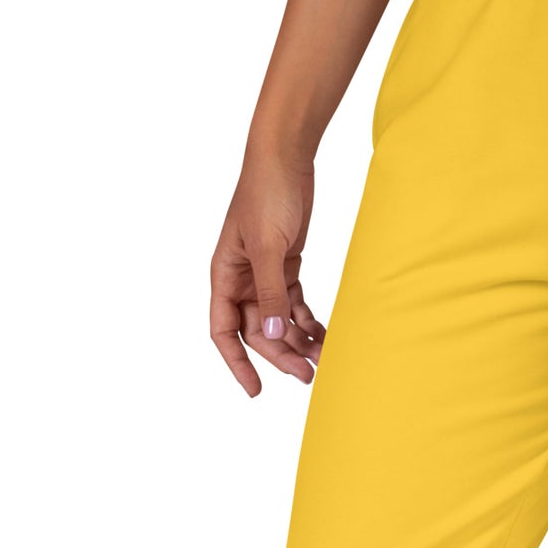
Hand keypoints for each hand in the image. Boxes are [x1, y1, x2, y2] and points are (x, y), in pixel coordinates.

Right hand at [209, 156, 326, 395]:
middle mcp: (241, 278)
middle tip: (308, 375)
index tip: (256, 389)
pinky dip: (308, 320)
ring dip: (298, 340)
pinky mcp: (286, 265)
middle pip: (256, 331)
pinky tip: (324, 335)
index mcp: (224, 274)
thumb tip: (269, 335)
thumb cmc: (267, 194)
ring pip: (277, 320)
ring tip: (323, 359)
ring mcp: (264, 273)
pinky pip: (294, 304)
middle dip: (280, 354)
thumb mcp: (268, 247)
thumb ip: (270, 293)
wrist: (286, 158)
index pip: (223, 330)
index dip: (237, 363)